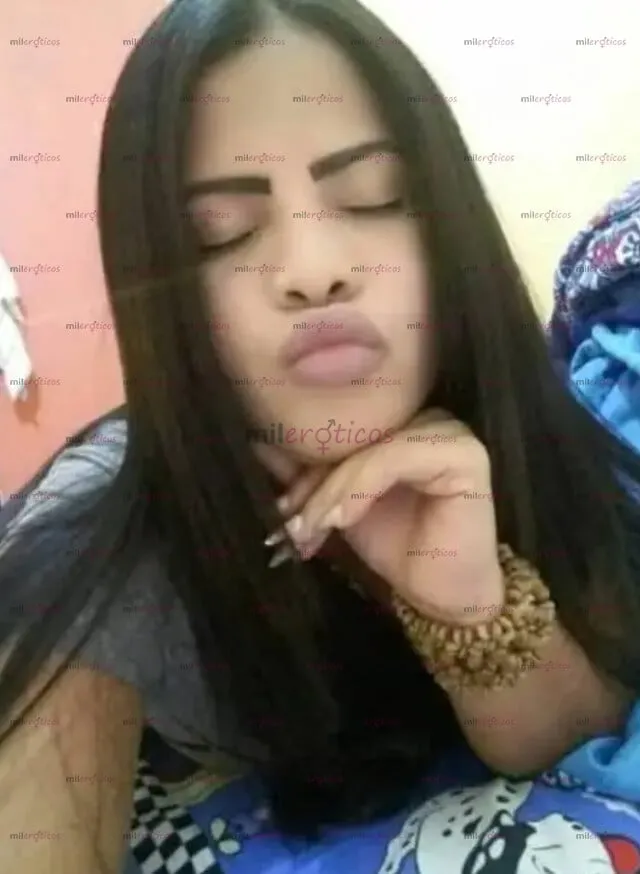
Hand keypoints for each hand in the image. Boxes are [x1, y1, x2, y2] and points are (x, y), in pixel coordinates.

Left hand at [268, 409, 503, 624]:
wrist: (440, 595)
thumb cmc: (393, 546)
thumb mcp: (338, 505)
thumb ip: (309, 474)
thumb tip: (260, 443)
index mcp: (397, 420)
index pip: (339, 429)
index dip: (302, 465)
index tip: (280, 508)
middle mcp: (423, 415)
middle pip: (351, 436)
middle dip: (312, 482)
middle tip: (289, 524)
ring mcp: (447, 430)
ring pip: (367, 449)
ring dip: (330, 491)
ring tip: (310, 530)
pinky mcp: (463, 453)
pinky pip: (394, 459)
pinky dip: (359, 490)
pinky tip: (341, 521)